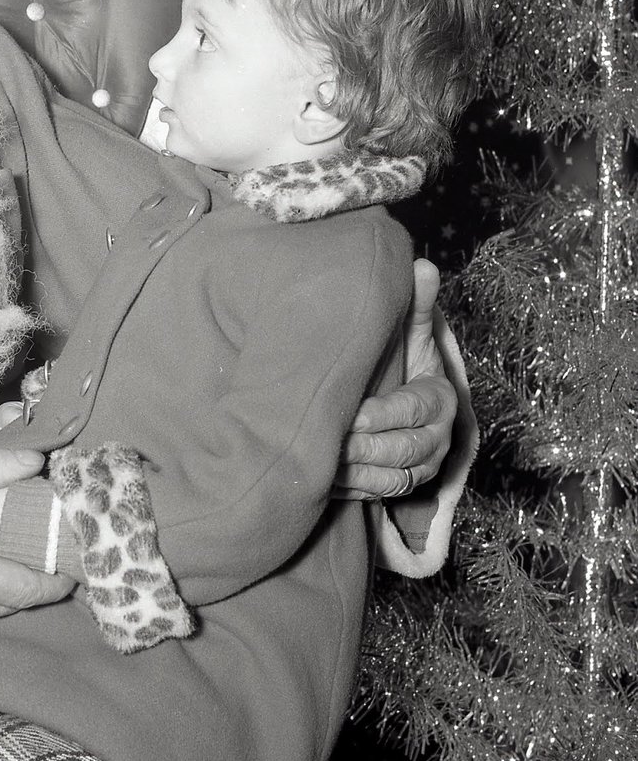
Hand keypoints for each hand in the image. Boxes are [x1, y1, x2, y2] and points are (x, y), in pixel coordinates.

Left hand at [333, 258, 457, 499]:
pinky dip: (353, 490)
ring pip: (392, 478)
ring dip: (356, 473)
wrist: (409, 398)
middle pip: (403, 451)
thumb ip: (415, 305)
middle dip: (364, 447)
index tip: (353, 413)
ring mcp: (421, 467)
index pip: (413, 411)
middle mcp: (436, 439)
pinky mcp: (403, 486)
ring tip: (321, 461)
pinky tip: (323, 480)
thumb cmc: (405, 360)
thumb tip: (422, 265)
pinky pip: (380, 495)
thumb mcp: (411, 333)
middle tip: (327, 440)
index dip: (384, 415)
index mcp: (439, 400)